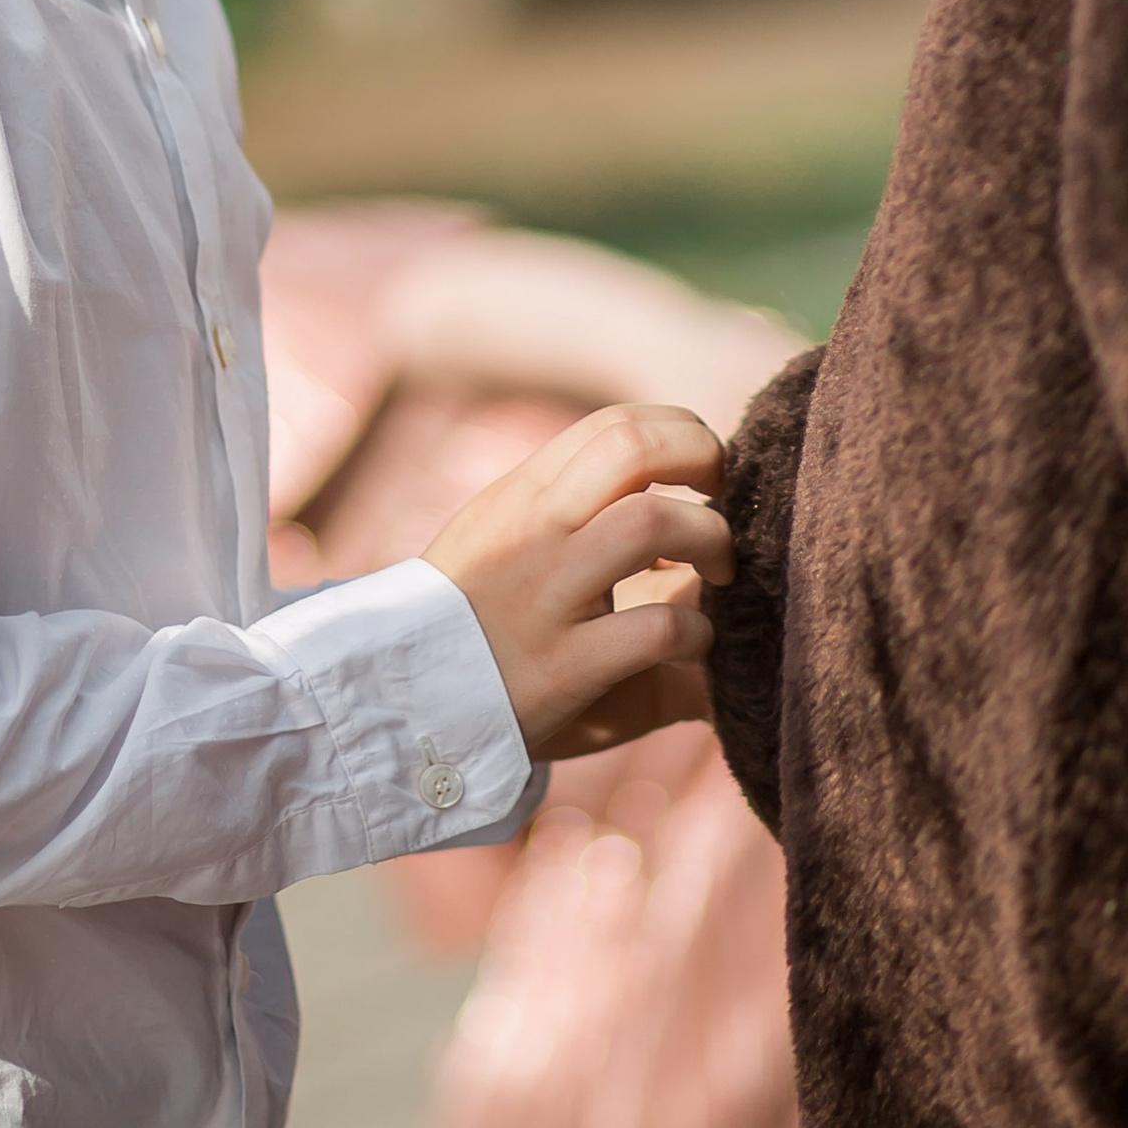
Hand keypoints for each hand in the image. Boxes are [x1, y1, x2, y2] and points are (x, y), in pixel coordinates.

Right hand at [425, 402, 729, 760]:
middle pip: (634, 447)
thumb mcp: (508, 542)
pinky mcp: (564, 668)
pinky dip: (698, 635)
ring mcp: (548, 596)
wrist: (403, 703)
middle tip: (724, 500)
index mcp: (524, 494)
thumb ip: (577, 513)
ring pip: (650, 523)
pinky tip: (694, 648)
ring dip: (711, 540)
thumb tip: (672, 498)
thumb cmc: (474, 619)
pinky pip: (657, 629)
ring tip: (719, 573)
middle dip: (703, 459)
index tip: (705, 470)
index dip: (681, 433)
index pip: (616, 424)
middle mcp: (534, 530)